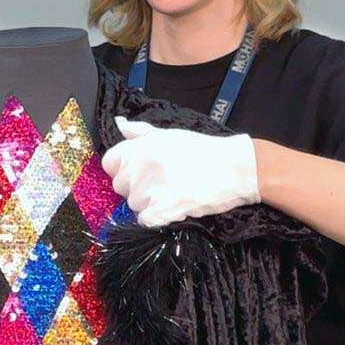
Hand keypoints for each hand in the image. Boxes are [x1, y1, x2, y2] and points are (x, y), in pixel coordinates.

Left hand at [101, 116, 260, 227]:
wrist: (236, 168)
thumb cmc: (204, 150)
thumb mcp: (170, 134)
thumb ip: (140, 132)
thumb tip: (119, 124)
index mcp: (142, 145)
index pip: (109, 163)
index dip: (122, 169)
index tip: (139, 172)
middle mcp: (143, 165)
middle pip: (120, 187)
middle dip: (137, 187)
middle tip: (162, 183)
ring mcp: (152, 188)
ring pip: (133, 205)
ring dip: (149, 204)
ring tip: (172, 193)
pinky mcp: (164, 208)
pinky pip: (145, 220)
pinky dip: (157, 218)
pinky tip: (172, 208)